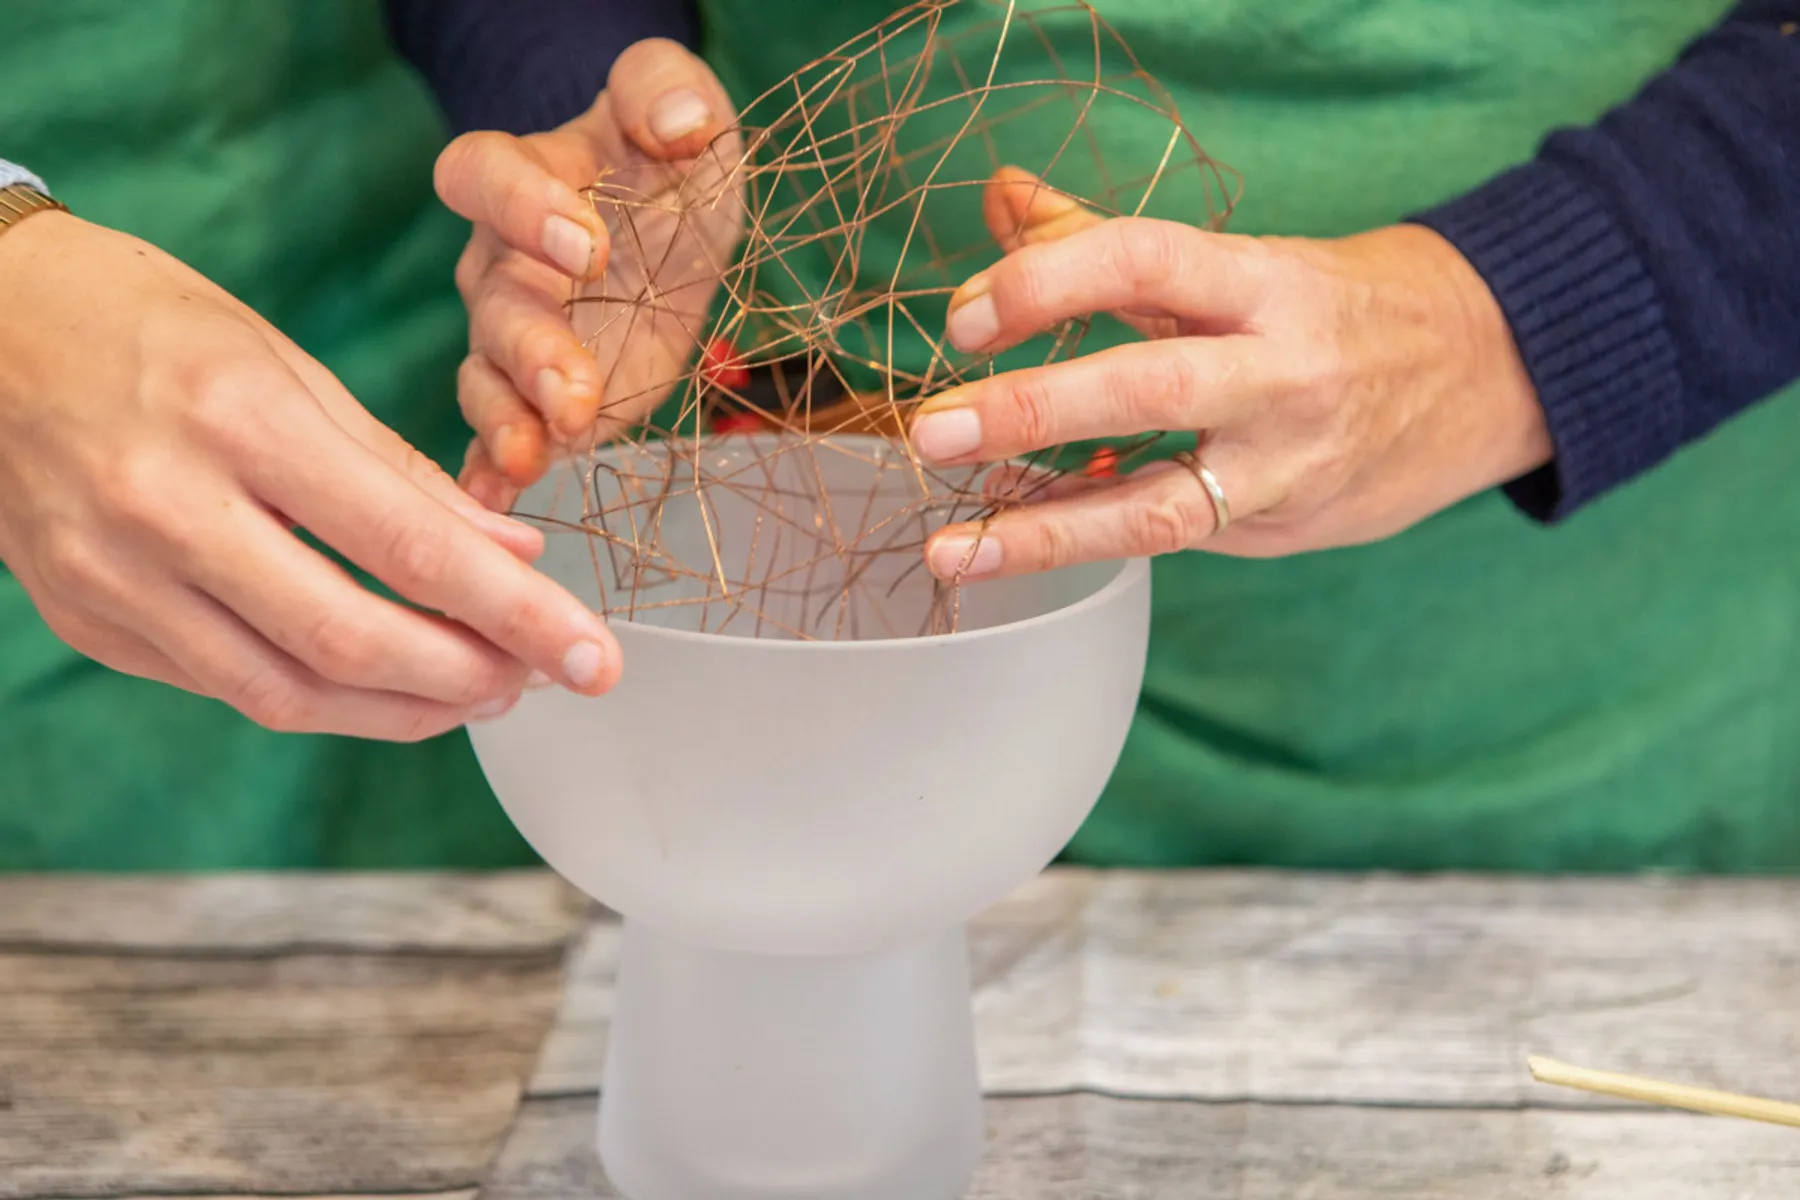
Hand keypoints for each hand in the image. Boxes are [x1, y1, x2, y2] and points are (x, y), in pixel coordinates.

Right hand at [0, 213, 622, 740]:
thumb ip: (401, 473)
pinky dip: (320, 697)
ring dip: (404, 711)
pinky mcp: (86, 619)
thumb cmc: (145, 323)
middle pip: (350, 642)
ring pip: (285, 694)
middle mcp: (165, 508)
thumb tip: (514, 559)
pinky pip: (227, 686)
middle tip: (543, 680)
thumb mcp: (287, 365)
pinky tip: (382, 684)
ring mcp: (111, 576)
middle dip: (470, 679)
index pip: (409, 548)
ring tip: (480, 692)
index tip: (594, 657)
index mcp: (236, 420)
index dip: (518, 618)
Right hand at [434, 39, 742, 511]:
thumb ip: (666, 88)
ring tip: (536, 455)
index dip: (523, 208)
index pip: (483, 175)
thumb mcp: (684, 105)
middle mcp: (500, 263)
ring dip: (508, 419)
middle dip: (529, 348)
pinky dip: (493, 471)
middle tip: (572, 388)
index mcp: (522, 179)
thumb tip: (676, 121)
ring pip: (486, 377)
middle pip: (490, 302)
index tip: (589, 245)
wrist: (672, 225)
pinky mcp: (540, 401)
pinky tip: (500, 502)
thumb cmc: (667, 162)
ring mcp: (512, 340)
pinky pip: (500, 436)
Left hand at [908, 171, 1550, 577]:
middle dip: (1033, 410)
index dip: (1051, 279)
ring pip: (1161, 505)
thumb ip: (1108, 241)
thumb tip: (1002, 199)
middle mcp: (1283, 373)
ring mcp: (1287, 464)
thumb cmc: (1337, 309)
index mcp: (1268, 282)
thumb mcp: (1239, 263)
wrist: (1492, 373)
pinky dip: (1091, 533)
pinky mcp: (1282, 526)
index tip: (967, 315)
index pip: (1149, 257)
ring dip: (1046, 530)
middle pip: (1151, 386)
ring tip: (953, 549)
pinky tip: (1016, 537)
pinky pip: (1173, 536)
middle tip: (934, 429)